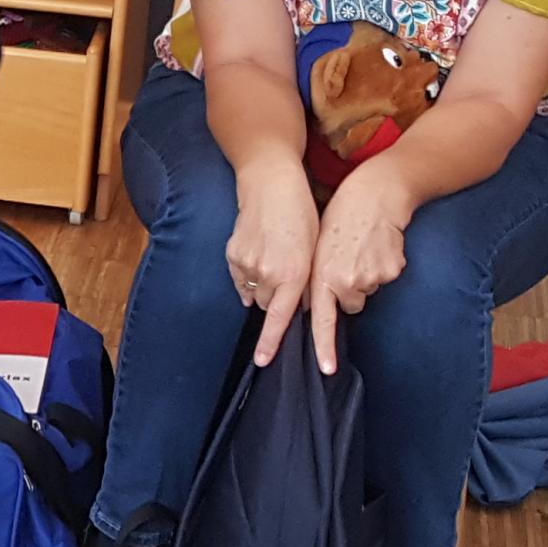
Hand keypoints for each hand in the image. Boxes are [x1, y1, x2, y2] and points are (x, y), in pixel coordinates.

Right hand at [229, 159, 322, 369]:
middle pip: (269, 306)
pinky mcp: (233, 255)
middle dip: (277, 298)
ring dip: (262, 286)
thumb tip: (299, 307)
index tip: (262, 361)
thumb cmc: (301, 216)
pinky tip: (257, 254)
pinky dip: (248, 275)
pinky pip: (240, 279)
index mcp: (295, 274)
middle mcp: (270, 273)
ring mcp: (248, 265)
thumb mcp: (314, 250)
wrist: (271, 185)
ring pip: (254, 293)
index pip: (281, 318)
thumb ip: (305, 283)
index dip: (271, 343)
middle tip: (284, 274)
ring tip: (272, 259)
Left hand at [302, 159, 414, 377]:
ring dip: (365, 275)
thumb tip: (319, 301)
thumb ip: (317, 277)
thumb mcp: (318, 245)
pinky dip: (383, 266)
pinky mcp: (391, 271)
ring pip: (368, 290)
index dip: (324, 347)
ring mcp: (371, 277)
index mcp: (323, 275)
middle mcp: (346, 281)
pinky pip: (385, 278)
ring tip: (362, 247)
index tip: (327, 370)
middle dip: (349, 289)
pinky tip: (379, 246)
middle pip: (350, 304)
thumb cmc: (343, 215)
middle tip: (348, 259)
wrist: (377, 192)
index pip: (323, 321)